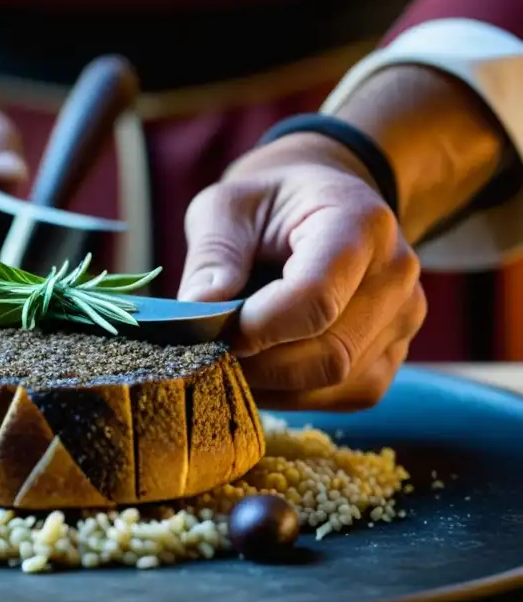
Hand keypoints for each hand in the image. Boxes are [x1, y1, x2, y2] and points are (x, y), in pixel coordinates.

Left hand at [177, 133, 426, 411]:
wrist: (316, 206)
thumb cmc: (267, 206)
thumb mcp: (226, 208)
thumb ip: (213, 257)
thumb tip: (198, 314)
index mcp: (360, 223)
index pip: (316, 298)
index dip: (258, 327)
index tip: (212, 332)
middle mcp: (396, 274)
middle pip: (330, 352)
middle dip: (259, 365)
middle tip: (209, 356)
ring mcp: (403, 318)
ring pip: (336, 382)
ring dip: (272, 384)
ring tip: (230, 358)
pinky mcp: (391, 354)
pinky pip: (344, 395)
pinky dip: (293, 394)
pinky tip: (261, 370)